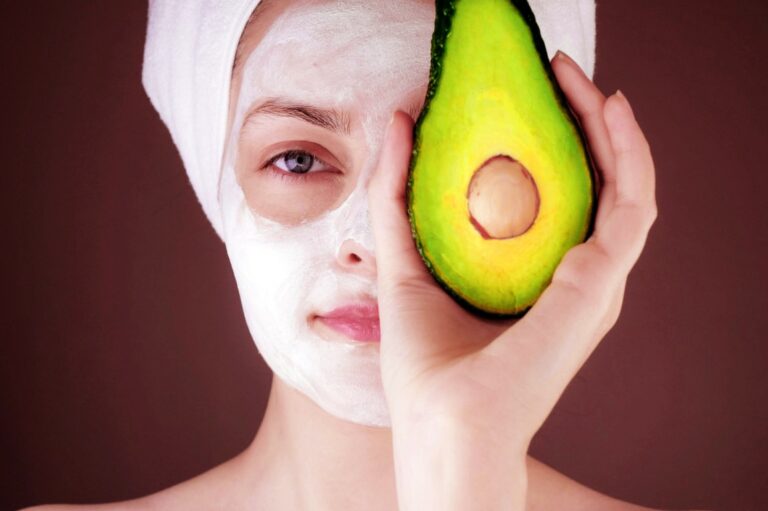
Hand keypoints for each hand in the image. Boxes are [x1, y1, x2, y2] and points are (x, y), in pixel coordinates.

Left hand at [368, 49, 656, 509]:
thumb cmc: (428, 368)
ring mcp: (594, 285)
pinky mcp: (598, 288)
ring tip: (580, 80)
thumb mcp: (404, 264)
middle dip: (585, 121)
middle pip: (597, 185)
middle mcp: (575, 280)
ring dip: (611, 128)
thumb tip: (397, 122)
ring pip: (626, 187)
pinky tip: (606, 114)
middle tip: (559, 72)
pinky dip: (627, 157)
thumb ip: (397, 197)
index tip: (532, 93)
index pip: (562, 196)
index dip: (555, 139)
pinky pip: (630, 208)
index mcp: (538, 280)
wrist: (444, 432)